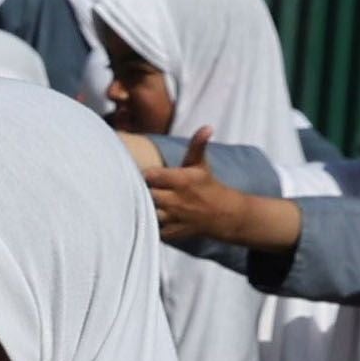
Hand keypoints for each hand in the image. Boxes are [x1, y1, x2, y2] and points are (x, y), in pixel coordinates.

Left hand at [140, 155, 292, 253]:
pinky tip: (148, 218)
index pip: (151, 176)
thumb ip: (197, 145)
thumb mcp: (201, 164)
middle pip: (147, 195)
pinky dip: (150, 225)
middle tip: (136, 188)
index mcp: (182, 180)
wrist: (223, 214)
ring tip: (140, 203)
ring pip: (148, 213)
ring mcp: (174, 218)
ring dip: (145, 208)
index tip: (141, 173)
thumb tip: (206, 127)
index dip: (144, 174)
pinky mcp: (172, 233)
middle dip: (142, 191)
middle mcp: (177, 200)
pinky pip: (153, 230)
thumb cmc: (207, 185)